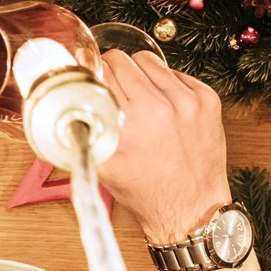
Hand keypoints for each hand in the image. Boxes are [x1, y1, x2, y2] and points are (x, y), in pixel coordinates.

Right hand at [96, 51, 228, 243]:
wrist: (191, 210)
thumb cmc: (148, 194)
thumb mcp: (103, 168)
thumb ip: (80, 134)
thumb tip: (62, 104)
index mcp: (130, 125)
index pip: (101, 72)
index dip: (92, 75)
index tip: (91, 81)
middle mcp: (160, 108)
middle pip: (122, 60)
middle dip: (112, 72)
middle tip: (112, 90)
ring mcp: (188, 102)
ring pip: (149, 60)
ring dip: (139, 74)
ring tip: (138, 97)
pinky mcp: (207, 100)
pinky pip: (176, 73)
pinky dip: (166, 84)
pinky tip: (163, 106)